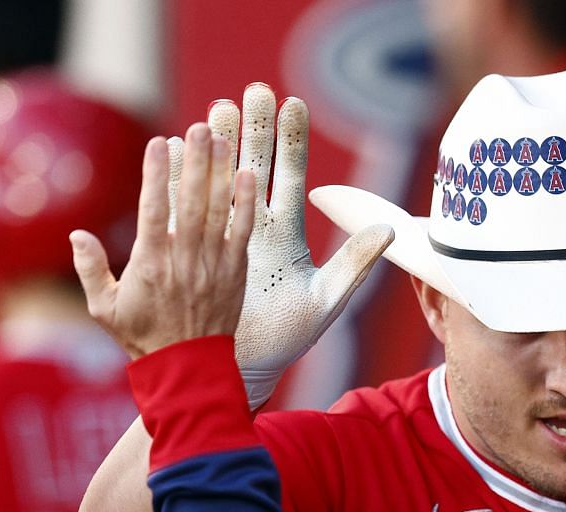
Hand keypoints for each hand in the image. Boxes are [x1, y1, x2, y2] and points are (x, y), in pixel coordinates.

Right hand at [72, 124, 254, 359]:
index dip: (157, 174)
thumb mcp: (104, 308)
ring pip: (218, 211)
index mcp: (149, 264)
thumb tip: (77, 234)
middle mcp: (183, 260)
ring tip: (223, 139)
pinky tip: (248, 176)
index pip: (154, 209)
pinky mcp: (233, 273)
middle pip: (191, 202)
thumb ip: (90, 268)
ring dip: (221, 173)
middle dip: (196, 162)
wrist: (187, 370)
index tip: (160, 144)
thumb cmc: (142, 338)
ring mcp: (211, 266)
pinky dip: (245, 204)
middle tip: (200, 127)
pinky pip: (241, 233)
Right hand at [190, 84, 393, 406]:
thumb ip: (356, 262)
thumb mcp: (327, 300)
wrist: (244, 366)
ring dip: (216, 145)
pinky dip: (181, 176)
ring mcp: (221, 234)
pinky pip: (185, 205)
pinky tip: (176, 149)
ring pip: (218, 178)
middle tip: (253, 91)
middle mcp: (254, 227)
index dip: (291, 141)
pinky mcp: (193, 247)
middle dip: (254, 129)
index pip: (291, 176)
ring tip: (214, 110)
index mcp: (285, 234)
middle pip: (255, 165)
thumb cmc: (287, 339)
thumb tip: (390, 228)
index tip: (292, 104)